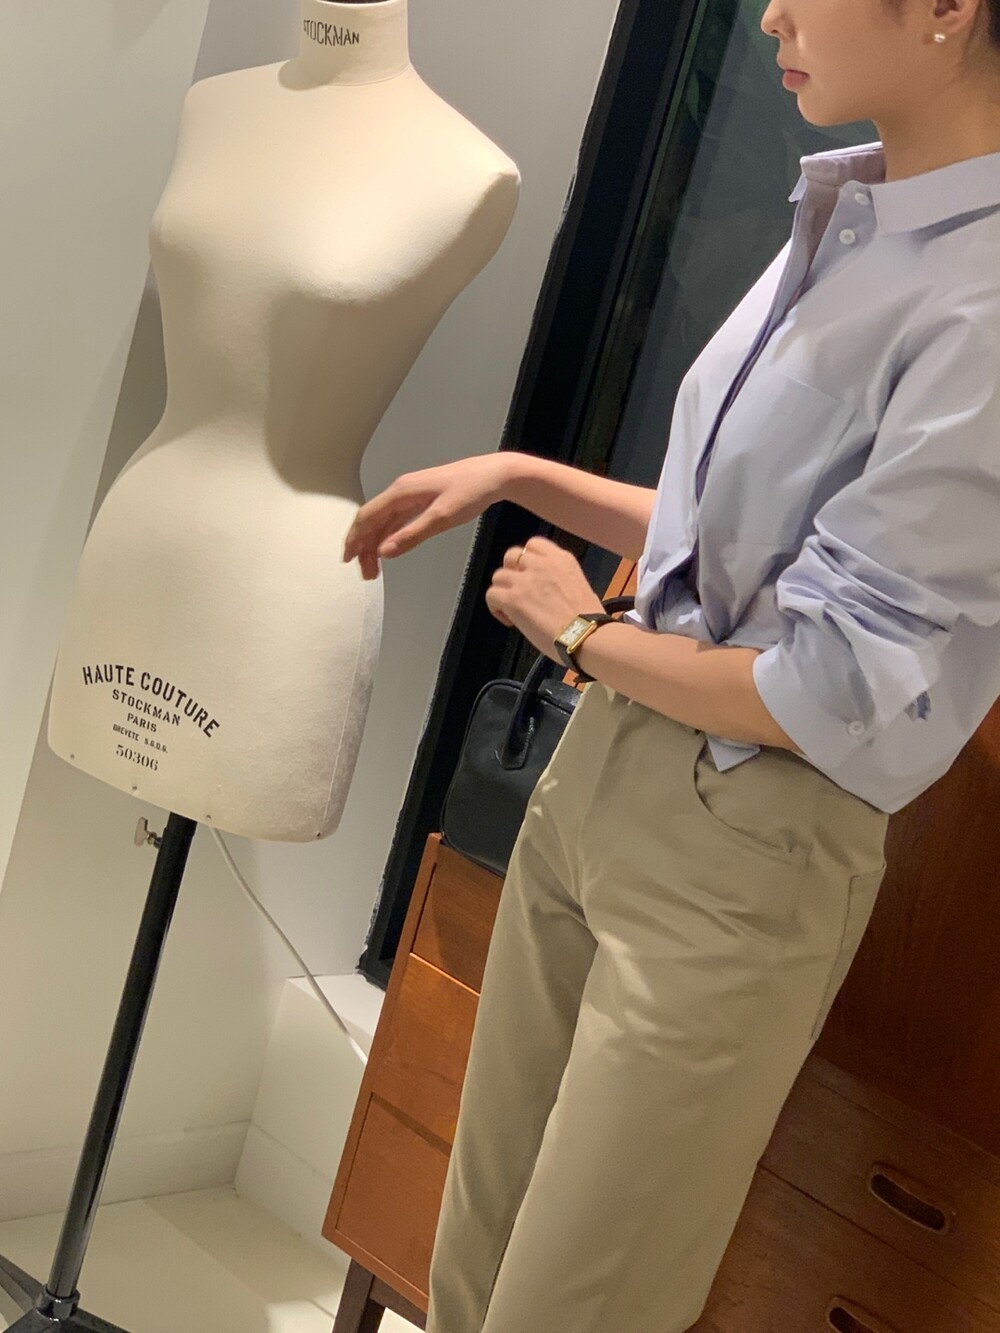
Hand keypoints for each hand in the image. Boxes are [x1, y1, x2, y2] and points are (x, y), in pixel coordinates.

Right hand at [342, 454, 513, 579]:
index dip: (355, 539)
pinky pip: (396, 519)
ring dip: (375, 544)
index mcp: (401, 492)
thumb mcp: (441, 517)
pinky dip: (389, 536)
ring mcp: (410, 495)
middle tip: (365, 573)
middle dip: (363, 547)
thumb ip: (411, 535)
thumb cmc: (471, 491)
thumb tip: (384, 552)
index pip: (367, 516)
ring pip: (383, 521)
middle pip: (372, 520)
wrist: (494, 475)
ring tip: (374, 569)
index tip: (348, 560)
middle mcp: (401, 491)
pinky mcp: (421, 499)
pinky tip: (389, 549)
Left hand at [485, 536, 605, 660]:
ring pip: (498, 576)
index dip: (526, 559)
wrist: (585, 635)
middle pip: (512, 555)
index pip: (533, 545)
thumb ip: (561, 580)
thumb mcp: (581, 586)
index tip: (529, 573)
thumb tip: (551, 591)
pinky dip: (495, 607)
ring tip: (512, 609)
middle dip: (511, 572)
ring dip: (502, 591)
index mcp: (561, 560)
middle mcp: (541, 564)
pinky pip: (491, 595)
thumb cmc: (589, 620)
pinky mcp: (513, 599)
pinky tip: (509, 620)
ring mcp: (525, 581)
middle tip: (517, 589)